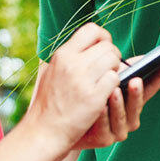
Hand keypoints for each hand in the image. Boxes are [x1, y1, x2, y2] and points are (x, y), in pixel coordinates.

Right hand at [23, 23, 121, 151]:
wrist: (43, 130)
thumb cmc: (49, 102)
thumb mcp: (52, 71)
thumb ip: (69, 56)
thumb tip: (89, 41)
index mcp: (62, 54)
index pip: (91, 29)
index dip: (103, 37)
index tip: (103, 48)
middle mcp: (72, 63)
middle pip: (108, 46)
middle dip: (113, 56)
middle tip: (109, 68)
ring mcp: (83, 79)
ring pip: (114, 60)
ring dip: (116, 70)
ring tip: (108, 80)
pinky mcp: (94, 97)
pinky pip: (115, 79)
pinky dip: (115, 85)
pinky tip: (107, 93)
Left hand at [72, 53, 159, 149]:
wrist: (64, 125)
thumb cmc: (87, 98)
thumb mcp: (105, 81)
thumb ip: (122, 71)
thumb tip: (141, 56)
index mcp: (131, 101)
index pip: (150, 87)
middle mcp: (129, 117)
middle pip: (137, 104)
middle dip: (137, 93)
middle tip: (136, 80)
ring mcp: (118, 130)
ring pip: (121, 117)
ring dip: (119, 105)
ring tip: (114, 91)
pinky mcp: (103, 139)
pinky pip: (103, 128)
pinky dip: (102, 118)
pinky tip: (98, 107)